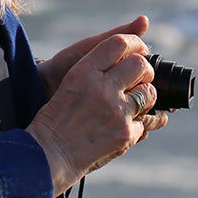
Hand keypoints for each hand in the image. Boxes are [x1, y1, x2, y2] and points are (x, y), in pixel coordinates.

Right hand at [27, 29, 168, 195]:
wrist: (49, 154)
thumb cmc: (56, 117)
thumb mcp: (70, 82)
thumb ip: (96, 68)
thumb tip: (131, 53)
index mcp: (83, 71)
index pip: (119, 44)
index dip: (135, 43)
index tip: (140, 48)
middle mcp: (102, 88)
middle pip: (140, 66)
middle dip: (144, 70)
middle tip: (140, 77)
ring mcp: (117, 112)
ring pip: (149, 93)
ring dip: (144, 97)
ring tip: (131, 103)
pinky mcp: (126, 133)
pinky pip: (145, 122)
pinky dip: (137, 124)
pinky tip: (122, 126)